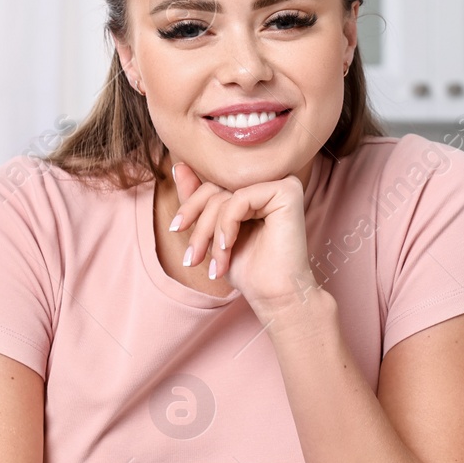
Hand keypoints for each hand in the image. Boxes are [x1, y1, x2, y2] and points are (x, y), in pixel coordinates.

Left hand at [170, 161, 318, 318]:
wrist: (276, 297)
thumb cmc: (249, 269)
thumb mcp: (213, 232)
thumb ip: (198, 200)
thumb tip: (178, 165)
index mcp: (256, 189)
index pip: (212, 185)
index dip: (190, 207)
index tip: (175, 229)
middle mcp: (271, 182)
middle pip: (216, 188)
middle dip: (199, 225)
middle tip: (193, 258)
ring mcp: (282, 183)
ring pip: (224, 195)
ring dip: (211, 233)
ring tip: (216, 264)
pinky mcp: (288, 190)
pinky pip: (240, 198)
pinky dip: (226, 225)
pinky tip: (228, 247)